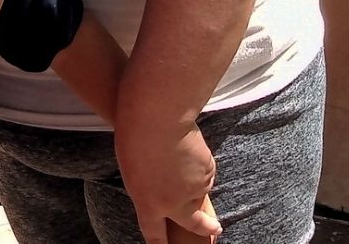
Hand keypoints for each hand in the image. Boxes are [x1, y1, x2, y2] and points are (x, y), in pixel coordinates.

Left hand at [118, 121, 220, 242]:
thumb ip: (150, 187)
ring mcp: (193, 190)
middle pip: (192, 222)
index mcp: (147, 205)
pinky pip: (206, 171)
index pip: (154, 233)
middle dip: (204, 226)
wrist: (157, 116)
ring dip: (194, 175)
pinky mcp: (207, 174)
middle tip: (215, 229)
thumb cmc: (134, 137)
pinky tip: (189, 146)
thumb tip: (170, 190)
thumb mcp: (133, 171)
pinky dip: (199, 162)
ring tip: (179, 150)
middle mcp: (173, 204)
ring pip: (199, 188)